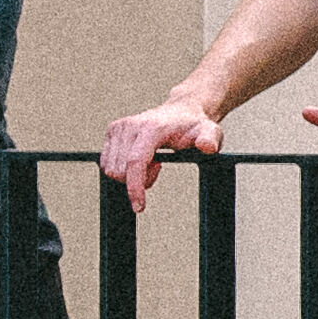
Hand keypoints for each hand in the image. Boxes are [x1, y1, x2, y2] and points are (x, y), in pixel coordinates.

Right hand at [97, 98, 218, 198]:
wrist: (181, 112)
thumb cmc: (193, 125)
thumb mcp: (210, 132)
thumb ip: (210, 139)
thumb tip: (207, 146)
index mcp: (150, 128)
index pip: (134, 162)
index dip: (134, 188)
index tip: (139, 207)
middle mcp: (130, 125)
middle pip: (120, 170)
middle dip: (137, 180)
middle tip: (157, 168)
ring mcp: (119, 127)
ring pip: (111, 169)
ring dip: (130, 175)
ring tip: (151, 163)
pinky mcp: (112, 131)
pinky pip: (107, 163)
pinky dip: (123, 168)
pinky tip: (142, 159)